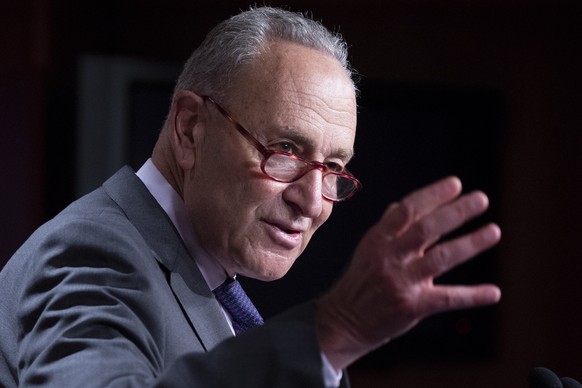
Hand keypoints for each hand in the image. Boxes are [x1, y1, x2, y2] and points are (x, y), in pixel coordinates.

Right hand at [316, 176, 500, 369]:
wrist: (344, 321)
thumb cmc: (360, 283)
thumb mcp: (367, 249)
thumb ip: (387, 227)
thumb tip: (402, 205)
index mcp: (378, 239)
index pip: (408, 210)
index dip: (433, 195)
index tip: (456, 183)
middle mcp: (390, 257)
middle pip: (426, 229)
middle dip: (456, 212)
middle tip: (481, 199)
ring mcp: (401, 281)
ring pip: (441, 258)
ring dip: (470, 244)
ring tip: (494, 231)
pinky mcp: (412, 306)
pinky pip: (447, 298)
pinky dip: (472, 295)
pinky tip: (493, 292)